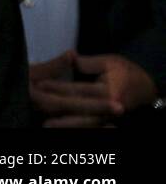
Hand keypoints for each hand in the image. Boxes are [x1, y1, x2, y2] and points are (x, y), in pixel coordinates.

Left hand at [31, 50, 156, 125]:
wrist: (146, 88)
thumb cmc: (125, 72)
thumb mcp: (109, 62)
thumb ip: (88, 63)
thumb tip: (70, 56)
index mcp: (107, 91)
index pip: (77, 89)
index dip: (57, 86)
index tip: (38, 83)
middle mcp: (108, 106)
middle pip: (79, 110)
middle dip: (57, 111)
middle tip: (37, 110)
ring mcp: (107, 117)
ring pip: (84, 123)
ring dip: (66, 124)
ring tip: (46, 126)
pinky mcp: (106, 121)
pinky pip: (90, 126)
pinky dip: (76, 127)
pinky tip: (61, 128)